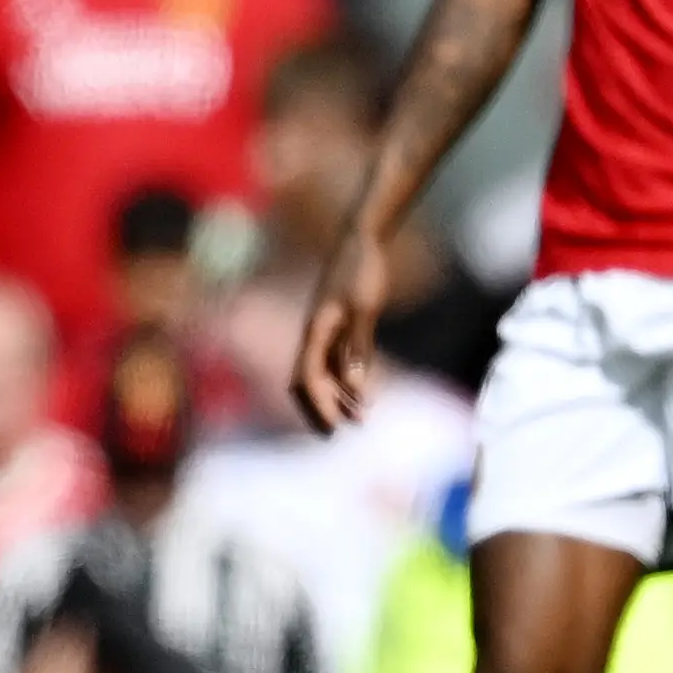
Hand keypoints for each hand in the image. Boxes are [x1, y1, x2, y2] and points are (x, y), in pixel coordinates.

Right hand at [291, 231, 386, 433]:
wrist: (362, 240)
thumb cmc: (362, 270)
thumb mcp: (365, 309)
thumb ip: (358, 347)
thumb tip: (355, 388)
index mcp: (315, 331)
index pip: (308, 378)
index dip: (320, 405)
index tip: (335, 428)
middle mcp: (314, 334)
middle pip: (307, 381)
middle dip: (321, 407)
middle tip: (339, 432)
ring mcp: (325, 329)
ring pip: (322, 372)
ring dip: (338, 396)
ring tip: (360, 418)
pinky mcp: (338, 324)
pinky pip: (336, 360)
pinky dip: (346, 378)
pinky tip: (363, 392)